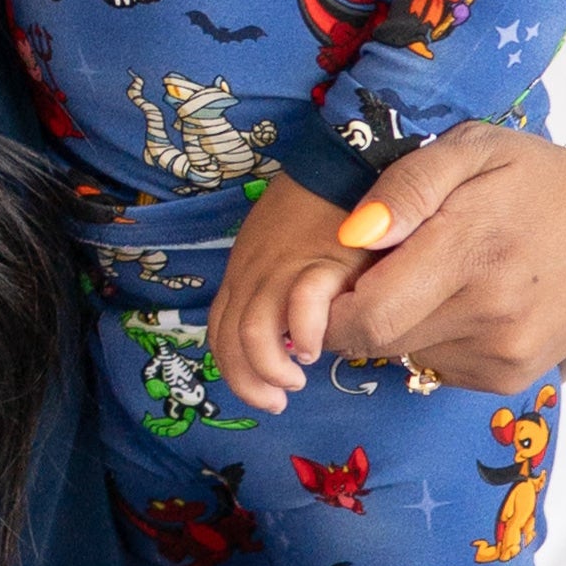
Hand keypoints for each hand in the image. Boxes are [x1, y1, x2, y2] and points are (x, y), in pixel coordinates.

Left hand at [202, 176, 361, 413]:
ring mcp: (282, 268)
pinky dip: (308, 336)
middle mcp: (252, 274)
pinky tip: (321, 348)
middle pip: (230, 341)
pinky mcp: (322, 262)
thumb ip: (275, 292)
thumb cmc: (318, 213)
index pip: (220, 335)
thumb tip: (287, 339)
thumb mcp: (280, 252)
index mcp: (241, 274)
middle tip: (277, 400)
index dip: (235, 372)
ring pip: (254, 333)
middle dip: (249, 383)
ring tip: (297, 378)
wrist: (346, 165)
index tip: (260, 393)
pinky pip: (302, 308)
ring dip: (272, 368)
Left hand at [321, 128, 565, 390]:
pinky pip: (440, 369)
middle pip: (378, 342)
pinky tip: (462, 304)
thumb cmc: (534, 178)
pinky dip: (434, 341)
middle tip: (382, 273)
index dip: (329, 310)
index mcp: (470, 249)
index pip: (365, 317)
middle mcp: (489, 311)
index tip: (334, 282)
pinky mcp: (513, 375)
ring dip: (401, 326)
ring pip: (406, 355)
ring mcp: (505, 351)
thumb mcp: (472, 150)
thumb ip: (406, 187)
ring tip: (435, 281)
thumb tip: (353, 235)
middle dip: (359, 314)